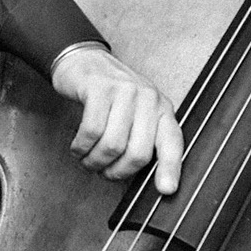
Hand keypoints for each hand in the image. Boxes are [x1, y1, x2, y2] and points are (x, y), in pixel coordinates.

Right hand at [49, 45, 183, 193]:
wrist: (85, 60)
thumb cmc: (110, 94)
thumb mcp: (136, 113)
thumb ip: (144, 138)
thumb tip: (148, 179)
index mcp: (161, 109)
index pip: (172, 142)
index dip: (171, 168)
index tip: (166, 190)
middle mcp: (147, 98)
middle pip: (138, 153)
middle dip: (116, 172)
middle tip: (103, 170)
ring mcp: (124, 91)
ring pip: (112, 146)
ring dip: (94, 161)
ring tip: (88, 159)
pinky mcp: (99, 89)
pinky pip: (91, 131)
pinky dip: (81, 147)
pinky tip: (78, 146)